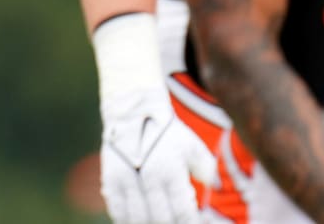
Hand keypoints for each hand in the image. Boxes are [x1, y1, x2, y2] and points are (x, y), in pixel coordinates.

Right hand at [100, 87, 217, 223]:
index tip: (194, 222)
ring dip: (149, 223)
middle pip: (160, 219)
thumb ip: (206, 169)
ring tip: (158, 218)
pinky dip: (128, 219)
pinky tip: (138, 218)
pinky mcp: (110, 178)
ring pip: (137, 219)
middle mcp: (147, 177)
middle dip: (171, 223)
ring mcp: (125, 179)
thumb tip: (214, 187)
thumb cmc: (167, 132)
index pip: (182, 212)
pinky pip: (117, 210)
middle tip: (176, 220)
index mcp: (170, 170)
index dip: (190, 223)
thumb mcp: (193, 146)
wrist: (133, 111)